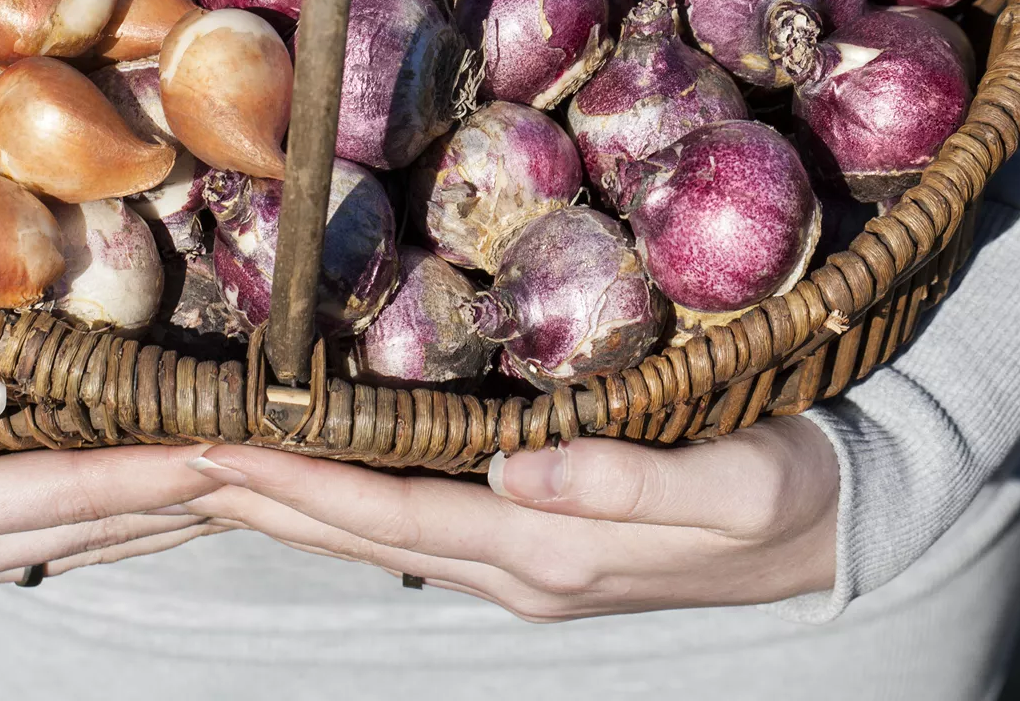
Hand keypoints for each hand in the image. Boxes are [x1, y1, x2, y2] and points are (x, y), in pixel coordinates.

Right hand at [0, 315, 222, 603]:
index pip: (62, 490)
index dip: (151, 470)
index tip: (229, 449)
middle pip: (91, 522)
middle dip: (184, 495)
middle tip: (272, 464)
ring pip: (84, 537)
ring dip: (166, 510)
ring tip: (247, 481)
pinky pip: (57, 532)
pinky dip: (119, 510)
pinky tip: (168, 492)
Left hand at [183, 416, 837, 621]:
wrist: (837, 526)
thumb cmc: (790, 493)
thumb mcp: (731, 485)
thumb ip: (628, 481)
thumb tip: (518, 466)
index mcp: (551, 550)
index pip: (396, 515)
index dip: (303, 487)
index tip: (219, 453)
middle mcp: (521, 565)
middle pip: (366, 533)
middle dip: (270, 500)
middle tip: (181, 459)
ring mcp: (526, 562)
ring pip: (382, 535)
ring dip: (299, 506)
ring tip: (224, 471)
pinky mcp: (541, 543)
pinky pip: (418, 527)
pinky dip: (354, 504)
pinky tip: (325, 482)